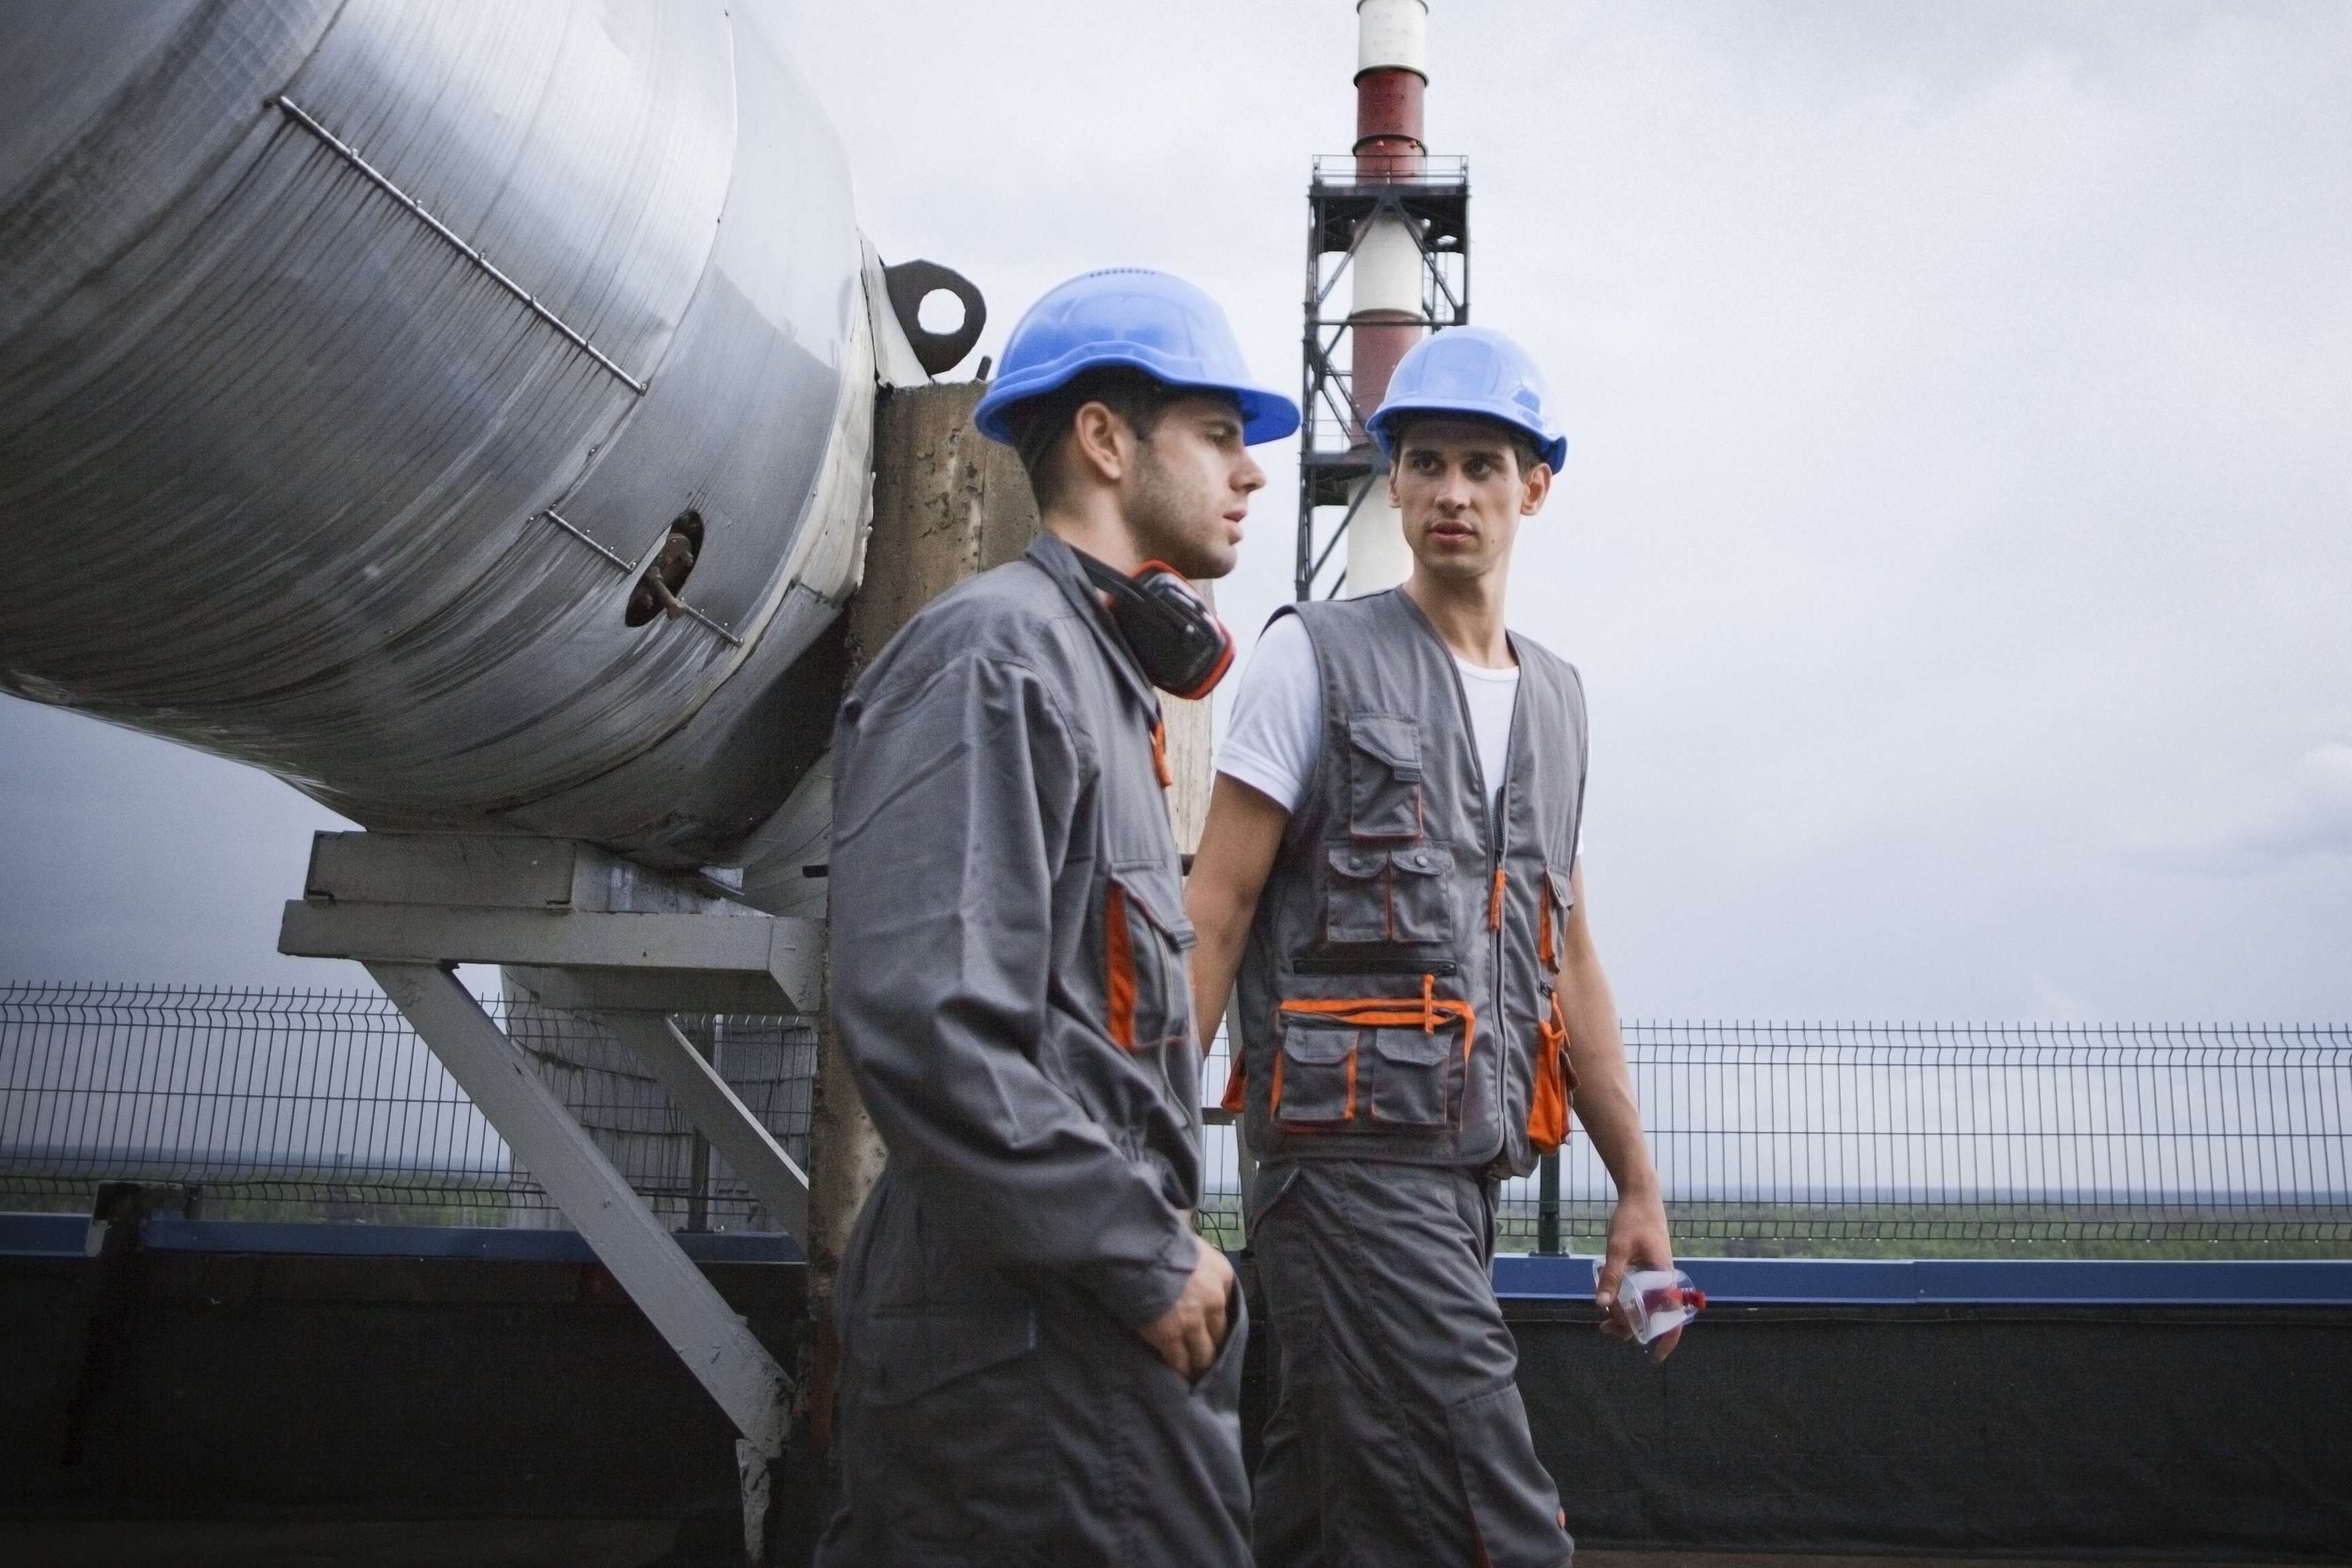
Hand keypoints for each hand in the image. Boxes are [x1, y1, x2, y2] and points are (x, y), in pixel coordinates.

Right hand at [1138, 1234, 1235, 1379]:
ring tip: (1197, 1375)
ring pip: (1203, 1353)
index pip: (1228, 1305)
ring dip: (1200, 1364)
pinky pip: (1179, 1360)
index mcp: (1222, 1274)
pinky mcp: (1170, 1336)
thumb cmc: (1159, 1239)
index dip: (1219, 1320)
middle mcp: (1214, 1301)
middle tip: (1209, 1359)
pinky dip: (1180, 1369)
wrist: (1138, 1249)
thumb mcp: (1189, 1241)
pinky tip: (1180, 1377)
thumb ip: (1195, 1263)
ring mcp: (1193, 1321)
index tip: (1214, 1331)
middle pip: (1220, 1333)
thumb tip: (1189, 1272)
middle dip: (1214, 1347)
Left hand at [1595, 1187, 1681, 1361]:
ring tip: (1602, 1317)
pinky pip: (1638, 1291)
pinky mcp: (1647, 1269)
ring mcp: (1656, 1275)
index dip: (1667, 1339)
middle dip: (1630, 1325)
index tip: (1655, 1356)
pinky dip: (1624, 1297)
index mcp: (1664, 1278)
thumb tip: (1600, 1305)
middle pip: (1652, 1315)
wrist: (1640, 1196)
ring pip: (1642, 1304)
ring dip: (1624, 1312)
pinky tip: (1606, 1295)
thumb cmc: (1633, 1220)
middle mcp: (1663, 1280)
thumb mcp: (1618, 1249)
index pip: (1673, 1317)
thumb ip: (1611, 1277)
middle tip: (1604, 1328)